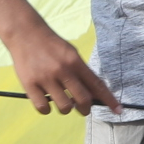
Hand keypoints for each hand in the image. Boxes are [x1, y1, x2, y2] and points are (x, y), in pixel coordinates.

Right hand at [4, 25, 118, 115]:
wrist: (24, 33)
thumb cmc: (51, 45)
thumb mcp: (70, 53)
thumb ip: (82, 72)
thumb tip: (95, 94)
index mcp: (74, 61)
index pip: (97, 85)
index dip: (109, 100)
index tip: (118, 110)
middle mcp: (62, 70)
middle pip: (83, 100)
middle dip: (86, 109)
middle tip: (83, 108)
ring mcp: (45, 78)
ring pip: (64, 107)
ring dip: (66, 108)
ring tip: (60, 100)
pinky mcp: (29, 84)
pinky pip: (43, 108)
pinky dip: (46, 108)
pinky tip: (45, 100)